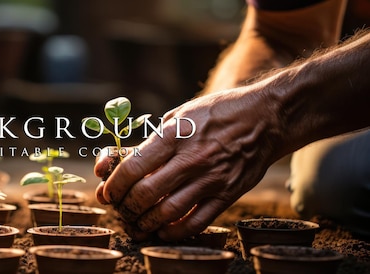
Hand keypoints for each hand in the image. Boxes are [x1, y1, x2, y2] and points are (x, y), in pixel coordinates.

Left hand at [95, 88, 282, 240]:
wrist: (266, 117)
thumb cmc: (215, 113)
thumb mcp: (179, 115)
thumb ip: (149, 141)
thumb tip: (116, 162)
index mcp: (174, 135)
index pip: (134, 167)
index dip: (114, 185)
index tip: (107, 193)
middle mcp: (191, 159)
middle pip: (146, 193)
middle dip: (125, 207)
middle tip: (119, 209)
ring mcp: (211, 179)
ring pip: (168, 212)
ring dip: (145, 223)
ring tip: (135, 224)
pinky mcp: (228, 194)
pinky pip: (196, 222)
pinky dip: (175, 232)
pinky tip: (162, 231)